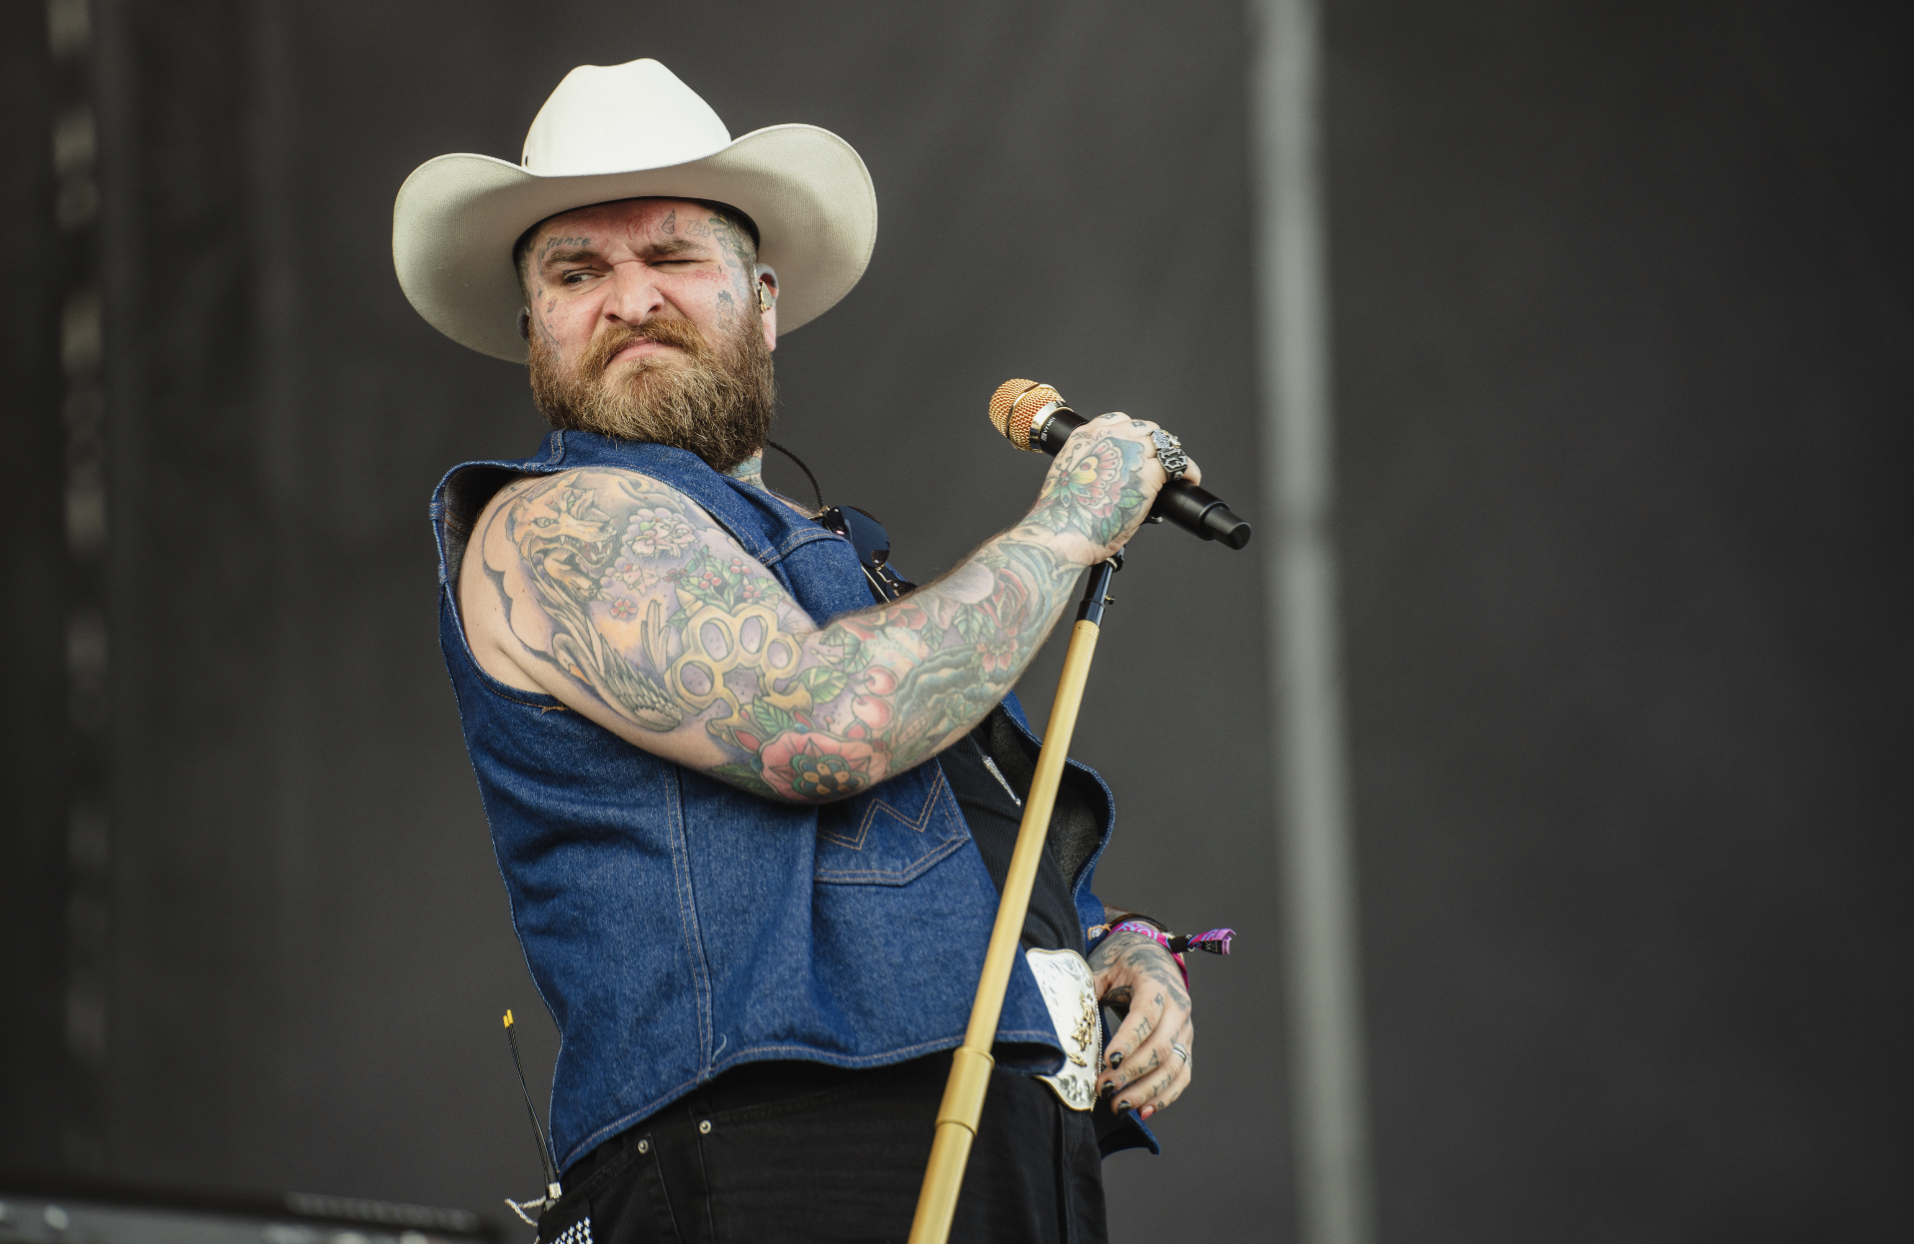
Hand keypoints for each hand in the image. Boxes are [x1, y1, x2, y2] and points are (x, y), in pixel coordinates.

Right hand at [1024, 413, 1204, 565]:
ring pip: (1163, 443)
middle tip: (1160, 462)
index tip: (1139, 446)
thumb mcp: (1068, 479)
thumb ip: (1086, 470)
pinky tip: (1190, 481)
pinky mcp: (1148, 472)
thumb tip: (1104, 480)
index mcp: (1084, 437)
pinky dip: (1188, 471)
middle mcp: (1108, 437)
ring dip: (1171, 456)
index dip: (1134, 434)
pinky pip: (1178, 464)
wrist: (1062, 532)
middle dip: (1154, 444)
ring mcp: (1130, 452)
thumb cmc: (1061, 517)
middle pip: (1145, 429)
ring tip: (1177, 471)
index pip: (1118, 421)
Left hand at [1089, 930, 1193, 1119]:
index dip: (1129, 1040)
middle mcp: (1178, 1007)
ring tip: (1118, 1105)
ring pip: (1175, 1066)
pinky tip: (1144, 1111)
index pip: (1146, 1015)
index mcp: (1157, 984)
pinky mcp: (1185, 1045)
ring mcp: (1185, 1029)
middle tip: (1104, 1088)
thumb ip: (1088, 989)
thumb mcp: (1102, 966)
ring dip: (1147, 1090)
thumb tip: (1064, 1015)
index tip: (1107, 1060)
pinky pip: (1182, 1075)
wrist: (1151, 954)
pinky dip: (1165, 1096)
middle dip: (1132, 1072)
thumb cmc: (1122, 962)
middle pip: (1162, 1046)